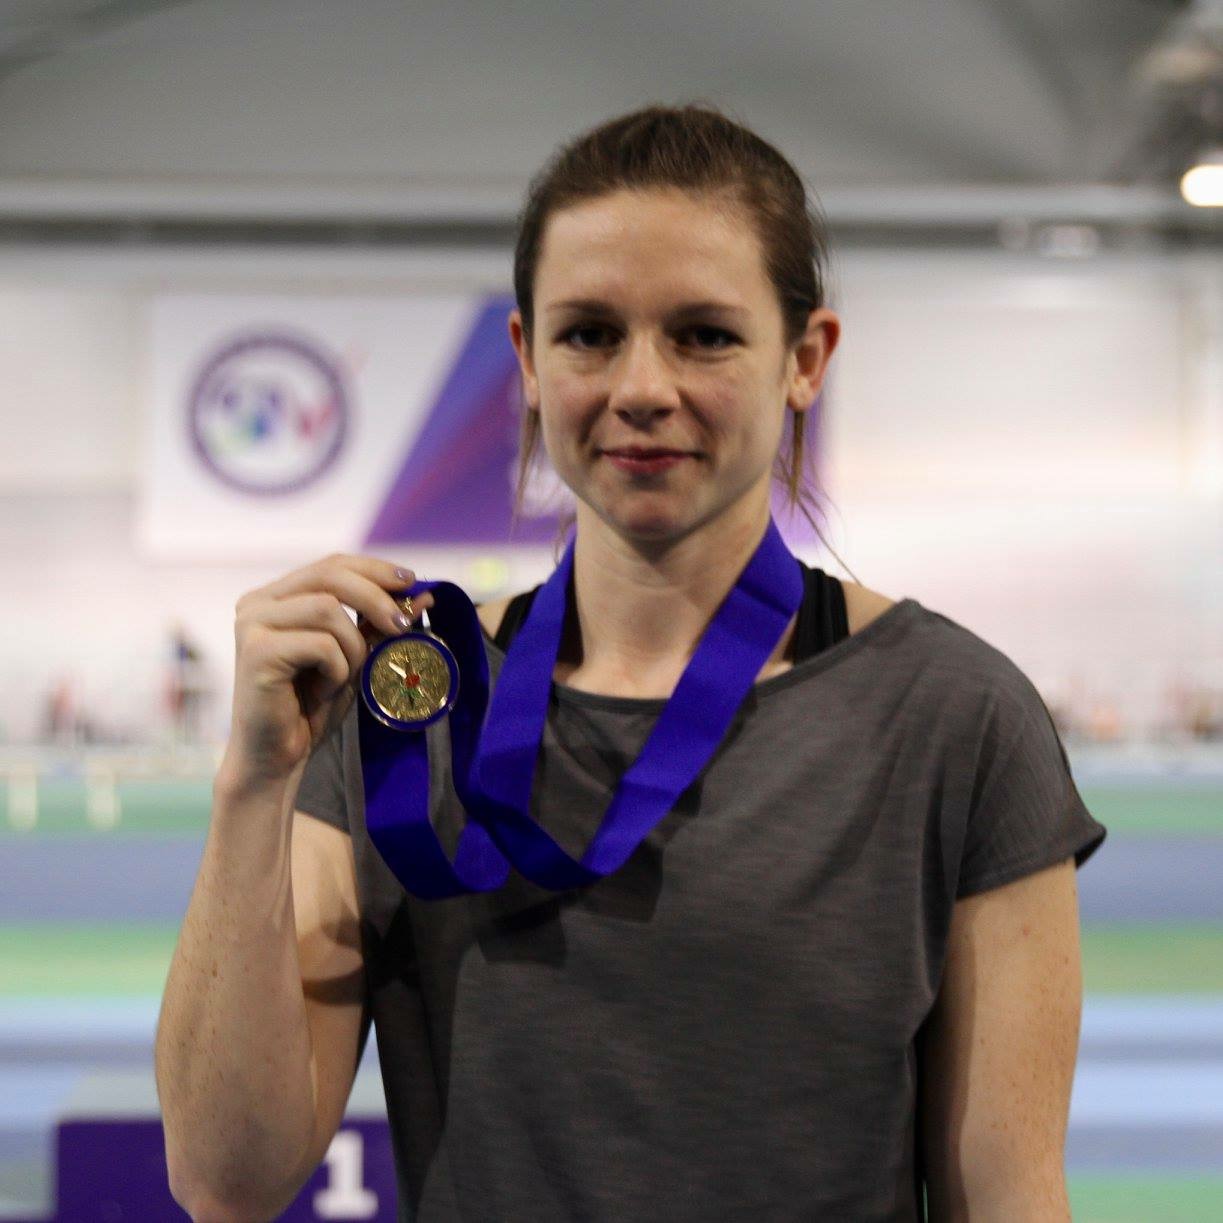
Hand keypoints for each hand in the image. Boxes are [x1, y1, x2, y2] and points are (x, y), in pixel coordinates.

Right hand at [220, 553, 434, 790]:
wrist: (277, 758)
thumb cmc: (311, 708)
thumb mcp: (354, 657)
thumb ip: (378, 624)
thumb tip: (422, 594)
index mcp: (275, 597)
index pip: (331, 564)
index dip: (374, 569)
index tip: (410, 581)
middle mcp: (257, 603)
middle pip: (330, 575)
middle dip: (376, 596)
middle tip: (404, 624)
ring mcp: (252, 624)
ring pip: (329, 610)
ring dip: (352, 647)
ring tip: (341, 677)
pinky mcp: (256, 651)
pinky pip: (321, 644)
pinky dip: (336, 669)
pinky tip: (321, 691)